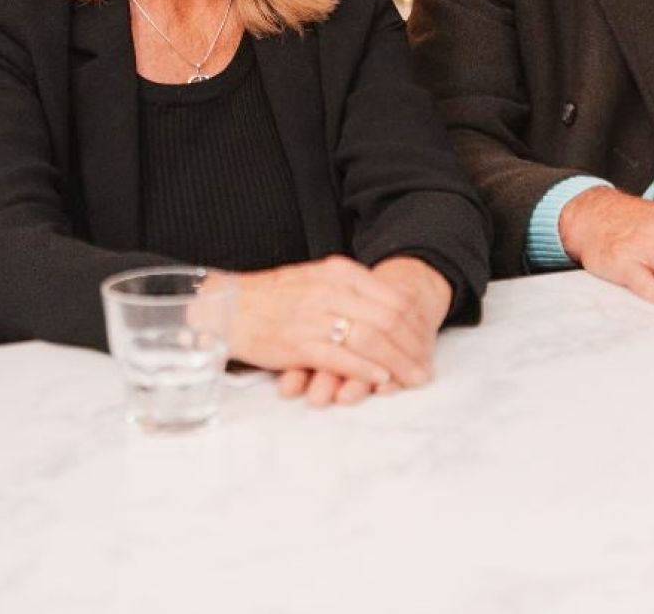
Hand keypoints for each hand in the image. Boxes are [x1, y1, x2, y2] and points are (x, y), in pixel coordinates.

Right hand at [228, 256, 436, 402]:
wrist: (227, 306)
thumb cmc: (273, 297)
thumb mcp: (317, 279)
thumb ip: (351, 289)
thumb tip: (389, 308)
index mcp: (339, 273)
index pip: (393, 298)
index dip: (415, 325)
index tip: (426, 345)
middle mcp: (331, 290)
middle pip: (388, 320)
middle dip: (412, 349)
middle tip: (425, 370)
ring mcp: (315, 316)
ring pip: (370, 339)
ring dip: (396, 363)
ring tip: (410, 380)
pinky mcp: (299, 343)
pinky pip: (341, 357)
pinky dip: (364, 370)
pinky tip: (380, 379)